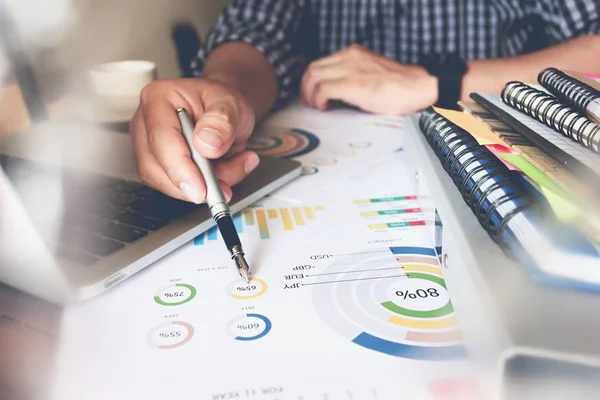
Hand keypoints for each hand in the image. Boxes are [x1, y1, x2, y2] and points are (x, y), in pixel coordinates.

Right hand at [129, 78, 258, 203]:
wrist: (225, 112)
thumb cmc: (222, 103)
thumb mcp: (232, 104)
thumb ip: (223, 121)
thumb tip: (208, 144)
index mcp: (159, 98)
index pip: (161, 138)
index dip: (180, 169)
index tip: (200, 189)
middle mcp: (147, 123)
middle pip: (155, 167)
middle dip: (194, 183)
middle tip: (225, 185)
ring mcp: (150, 147)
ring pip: (165, 182)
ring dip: (203, 186)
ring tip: (233, 167)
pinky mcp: (159, 166)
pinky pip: (176, 188)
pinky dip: (205, 187)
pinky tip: (225, 172)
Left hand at [300, 44, 437, 113]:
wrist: (417, 87)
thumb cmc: (398, 85)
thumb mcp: (370, 72)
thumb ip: (353, 76)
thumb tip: (337, 92)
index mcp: (353, 53)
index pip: (320, 63)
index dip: (311, 80)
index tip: (311, 93)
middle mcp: (348, 57)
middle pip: (312, 68)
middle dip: (305, 87)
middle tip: (309, 102)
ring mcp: (349, 69)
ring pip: (313, 77)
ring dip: (309, 94)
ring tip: (315, 106)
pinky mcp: (352, 84)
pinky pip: (323, 90)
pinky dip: (319, 100)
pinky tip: (325, 108)